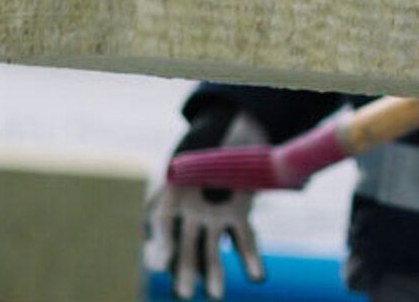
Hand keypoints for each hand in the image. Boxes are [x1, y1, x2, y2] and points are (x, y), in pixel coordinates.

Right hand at [144, 107, 268, 299]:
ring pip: (211, 251)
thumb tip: (169, 222)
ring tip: (215, 294)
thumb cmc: (196, 152)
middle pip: (185, 249)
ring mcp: (213, 219)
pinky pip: (244, 240)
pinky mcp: (237, 216)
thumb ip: (183, 191)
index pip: (161, 229)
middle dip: (184, 271)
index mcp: (167, 202)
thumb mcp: (181, 165)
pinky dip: (251, 259)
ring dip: (213, 272)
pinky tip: (258, 277)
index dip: (160, 246)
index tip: (161, 263)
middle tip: (183, 293)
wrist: (226, 134)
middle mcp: (188, 218)